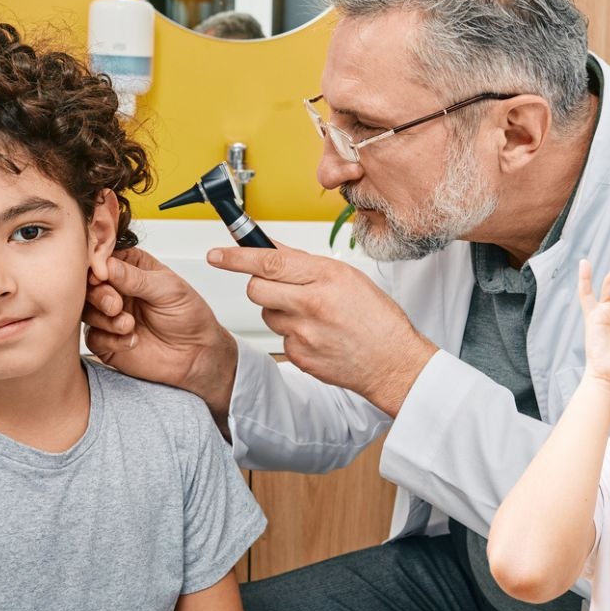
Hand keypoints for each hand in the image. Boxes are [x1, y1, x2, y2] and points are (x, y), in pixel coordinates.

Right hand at [83, 248, 237, 418]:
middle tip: (116, 305)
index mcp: (131, 267)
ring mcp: (109, 314)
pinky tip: (132, 340)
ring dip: (105, 319)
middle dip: (99, 295)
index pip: (103, 258)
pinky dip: (111, 340)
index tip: (101, 275)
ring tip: (129, 325)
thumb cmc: (189, 316)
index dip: (98, 266)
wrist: (196, 353)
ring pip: (85, 311)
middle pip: (88, 284)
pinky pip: (93, 337)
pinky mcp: (107, 340)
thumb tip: (107, 265)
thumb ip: (136, 278)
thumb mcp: (168, 289)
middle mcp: (116, 289)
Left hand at [207, 244, 436, 416]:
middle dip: (261, 286)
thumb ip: (304, 263)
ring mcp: (303, 334)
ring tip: (313, 316)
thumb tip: (270, 247)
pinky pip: (281, 339)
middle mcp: (312, 304)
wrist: (393, 363)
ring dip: (281, 311)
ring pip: (268, 314)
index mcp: (326, 277)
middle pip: (256, 289)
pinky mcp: (299, 357)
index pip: (269, 261)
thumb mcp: (347, 277)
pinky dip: (293, 335)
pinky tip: (318, 336)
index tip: (216, 254)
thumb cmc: (377, 318)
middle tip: (283, 288)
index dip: (237, 256)